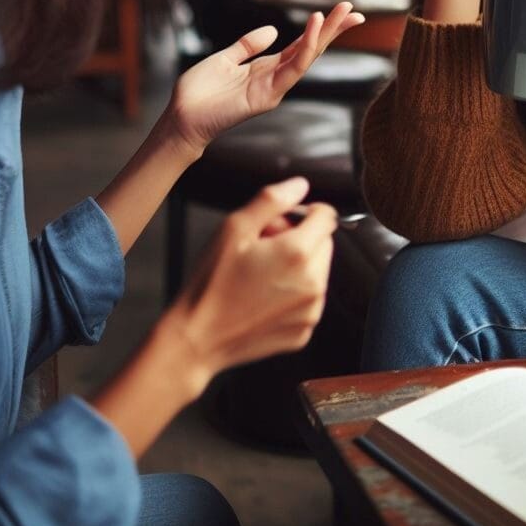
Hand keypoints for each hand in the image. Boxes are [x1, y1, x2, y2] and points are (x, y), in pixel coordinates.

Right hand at [166, 178, 336, 390]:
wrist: (197, 339)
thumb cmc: (211, 283)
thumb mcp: (234, 228)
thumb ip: (272, 200)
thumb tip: (300, 186)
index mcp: (298, 253)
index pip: (328, 217)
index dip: (305, 212)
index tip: (283, 221)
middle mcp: (313, 284)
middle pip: (324, 243)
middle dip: (301, 238)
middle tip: (264, 247)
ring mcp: (311, 311)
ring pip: (318, 271)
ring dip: (299, 265)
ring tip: (260, 273)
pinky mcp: (304, 331)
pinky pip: (309, 299)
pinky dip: (294, 293)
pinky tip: (262, 296)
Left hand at [168, 2, 364, 154]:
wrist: (181, 118)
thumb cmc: (198, 93)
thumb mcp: (224, 59)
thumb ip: (247, 45)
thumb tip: (273, 30)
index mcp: (265, 67)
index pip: (301, 45)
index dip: (321, 29)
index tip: (341, 13)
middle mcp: (275, 77)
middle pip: (312, 50)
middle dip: (335, 31)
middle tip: (356, 12)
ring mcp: (274, 87)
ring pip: (308, 57)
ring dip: (326, 34)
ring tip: (343, 13)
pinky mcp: (268, 96)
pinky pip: (293, 69)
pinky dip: (306, 48)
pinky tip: (315, 28)